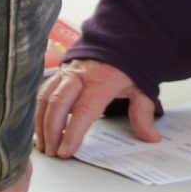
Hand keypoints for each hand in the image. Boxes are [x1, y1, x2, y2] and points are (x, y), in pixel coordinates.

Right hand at [34, 60, 156, 159]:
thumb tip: (151, 138)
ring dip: (41, 123)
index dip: (72, 132)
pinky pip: (43, 92)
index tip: (65, 151)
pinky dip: (39, 111)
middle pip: (58, 103)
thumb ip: (142, 113)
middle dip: (51, 130)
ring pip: (46, 97)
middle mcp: (80, 75)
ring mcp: (67, 72)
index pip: (83, 109)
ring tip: (43, 145)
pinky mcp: (59, 72)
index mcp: (102, 80)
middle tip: (52, 153)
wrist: (118, 38)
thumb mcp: (141, 86)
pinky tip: (40, 128)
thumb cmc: (127, 65)